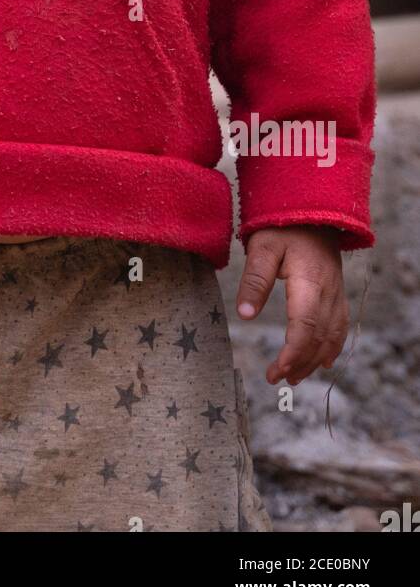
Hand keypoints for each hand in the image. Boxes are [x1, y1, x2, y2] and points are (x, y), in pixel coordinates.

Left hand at [236, 225, 349, 385]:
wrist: (311, 208)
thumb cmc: (281, 226)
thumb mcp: (261, 248)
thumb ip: (254, 280)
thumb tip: (245, 314)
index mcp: (310, 281)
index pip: (305, 327)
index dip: (292, 353)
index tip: (276, 370)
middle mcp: (329, 291)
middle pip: (319, 338)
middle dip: (298, 363)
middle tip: (274, 378)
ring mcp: (336, 292)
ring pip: (331, 336)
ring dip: (313, 360)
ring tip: (292, 376)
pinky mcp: (337, 292)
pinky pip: (340, 326)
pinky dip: (332, 347)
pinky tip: (323, 362)